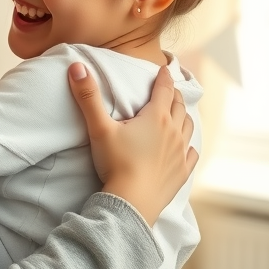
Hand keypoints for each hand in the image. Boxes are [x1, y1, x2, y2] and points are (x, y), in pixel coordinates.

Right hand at [67, 62, 197, 225]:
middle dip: (173, 95)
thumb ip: (88, 97)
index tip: (165, 68)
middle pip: (178, 106)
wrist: (131, 202)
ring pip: (188, 127)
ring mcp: (181, 153)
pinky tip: (187, 147)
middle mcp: (174, 132)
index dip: (164, 76)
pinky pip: (192, 154)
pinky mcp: (182, 172)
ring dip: (183, 116)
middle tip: (169, 90)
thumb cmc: (116, 163)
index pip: (164, 89)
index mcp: (157, 117)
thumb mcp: (99, 128)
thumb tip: (76, 66)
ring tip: (178, 114)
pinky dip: (190, 146)